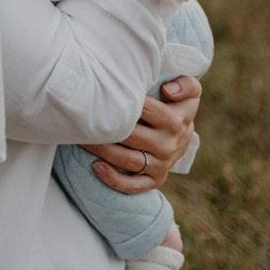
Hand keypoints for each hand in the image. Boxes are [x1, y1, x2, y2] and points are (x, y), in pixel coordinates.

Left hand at [80, 75, 202, 193]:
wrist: (183, 134)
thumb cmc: (175, 104)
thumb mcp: (188, 91)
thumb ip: (185, 84)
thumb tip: (168, 89)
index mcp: (177, 120)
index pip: (146, 110)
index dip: (124, 101)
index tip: (103, 95)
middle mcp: (170, 144)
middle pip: (131, 136)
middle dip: (105, 127)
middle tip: (82, 117)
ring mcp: (162, 164)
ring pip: (127, 160)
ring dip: (101, 150)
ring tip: (81, 138)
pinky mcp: (155, 180)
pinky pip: (133, 186)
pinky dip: (113, 179)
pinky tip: (95, 167)